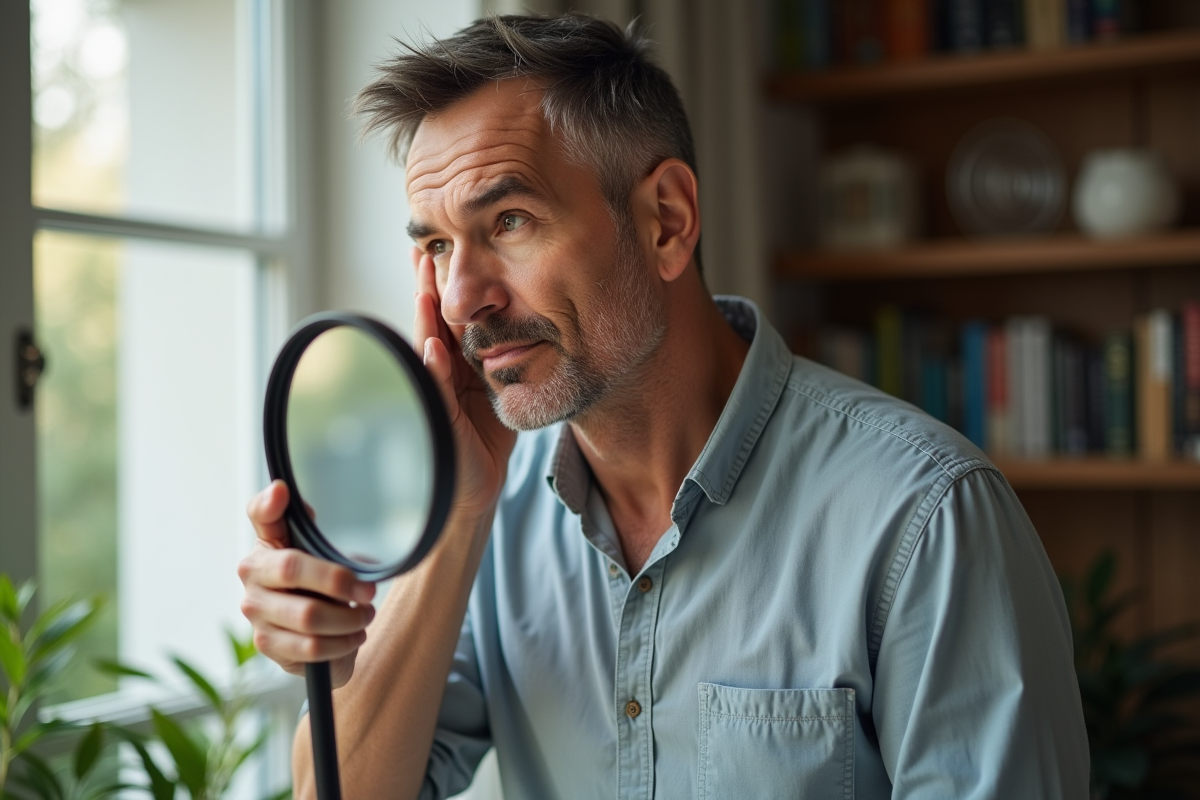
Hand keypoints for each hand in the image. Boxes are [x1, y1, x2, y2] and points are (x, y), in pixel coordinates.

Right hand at [237, 480, 375, 687]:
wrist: (311, 636)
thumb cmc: (313, 585)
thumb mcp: (315, 552)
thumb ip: (304, 525)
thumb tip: (282, 491)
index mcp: (265, 545)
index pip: (260, 516)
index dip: (269, 504)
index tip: (282, 490)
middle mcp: (251, 576)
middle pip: (293, 569)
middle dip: (339, 581)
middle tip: (368, 592)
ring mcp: (255, 612)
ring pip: (308, 616)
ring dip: (348, 619)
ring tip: (364, 616)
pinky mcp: (267, 645)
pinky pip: (312, 647)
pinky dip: (343, 643)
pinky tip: (354, 636)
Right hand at [413, 249, 517, 519]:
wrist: (477, 486)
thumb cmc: (486, 440)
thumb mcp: (498, 390)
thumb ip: (500, 360)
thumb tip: (529, 323)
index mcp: (457, 362)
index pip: (448, 315)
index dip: (442, 285)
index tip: (438, 252)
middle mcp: (441, 372)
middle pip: (432, 322)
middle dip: (426, 289)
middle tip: (422, 253)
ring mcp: (436, 393)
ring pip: (428, 349)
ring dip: (424, 321)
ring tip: (424, 291)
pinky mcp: (440, 417)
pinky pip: (437, 389)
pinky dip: (434, 368)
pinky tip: (433, 348)